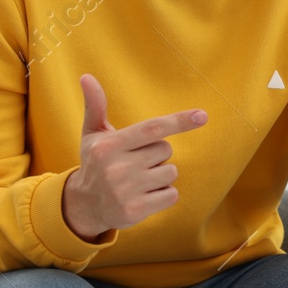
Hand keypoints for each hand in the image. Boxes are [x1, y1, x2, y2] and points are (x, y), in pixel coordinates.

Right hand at [62, 73, 207, 241]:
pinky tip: (143, 196)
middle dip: (157, 154)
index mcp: (109, 145)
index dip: (179, 121)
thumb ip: (95, 105)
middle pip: (165, 150)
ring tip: (137, 180)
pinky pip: (172, 194)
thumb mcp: (93, 134)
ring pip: (171, 172)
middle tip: (135, 162)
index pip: (152, 128)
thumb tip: (86, 76)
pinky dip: (163, 194)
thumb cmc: (96, 162)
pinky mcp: (135, 211)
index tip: (203, 116)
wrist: (84, 206)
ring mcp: (126, 191)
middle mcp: (116, 167)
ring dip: (161, 175)